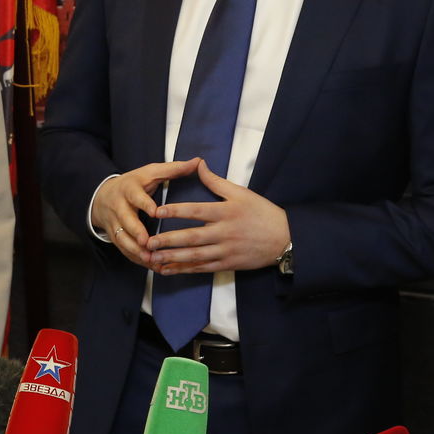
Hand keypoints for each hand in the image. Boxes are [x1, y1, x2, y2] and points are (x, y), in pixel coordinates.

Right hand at [91, 158, 200, 268]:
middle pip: (125, 220)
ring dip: (135, 250)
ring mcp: (115, 223)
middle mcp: (119, 207)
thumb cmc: (135, 184)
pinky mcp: (115, 236)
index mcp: (130, 189)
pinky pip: (124, 250)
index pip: (136, 197)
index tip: (155, 212)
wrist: (102, 195)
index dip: (144, 204)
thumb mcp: (151, 172)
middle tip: (146, 242)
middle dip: (135, 232)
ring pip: (122, 238)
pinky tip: (152, 266)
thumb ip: (174, 169)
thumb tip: (198, 161)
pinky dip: (136, 259)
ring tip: (149, 259)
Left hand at [146, 159, 289, 273]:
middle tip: (148, 242)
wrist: (285, 238)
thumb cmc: (262, 212)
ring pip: (195, 256)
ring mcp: (226, 251)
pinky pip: (203, 268)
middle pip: (192, 237)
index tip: (157, 211)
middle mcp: (224, 232)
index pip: (196, 211)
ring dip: (172, 258)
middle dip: (168, 240)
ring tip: (153, 258)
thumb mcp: (241, 193)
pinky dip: (185, 270)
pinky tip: (169, 269)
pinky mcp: (228, 264)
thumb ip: (216, 181)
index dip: (176, 211)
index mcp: (226, 212)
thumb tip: (199, 164)